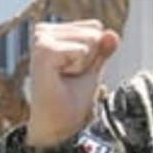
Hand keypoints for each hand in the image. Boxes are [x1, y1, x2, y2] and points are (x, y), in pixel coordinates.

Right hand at [25, 20, 118, 146]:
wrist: (58, 125)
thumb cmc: (71, 98)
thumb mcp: (93, 68)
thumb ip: (103, 48)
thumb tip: (112, 33)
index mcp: (51, 31)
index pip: (94, 27)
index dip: (94, 53)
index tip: (75, 71)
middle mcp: (42, 31)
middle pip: (94, 31)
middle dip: (91, 57)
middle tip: (70, 76)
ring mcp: (40, 39)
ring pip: (91, 39)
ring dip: (85, 64)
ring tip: (64, 78)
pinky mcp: (44, 51)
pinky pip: (82, 50)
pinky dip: (79, 68)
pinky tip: (60, 78)